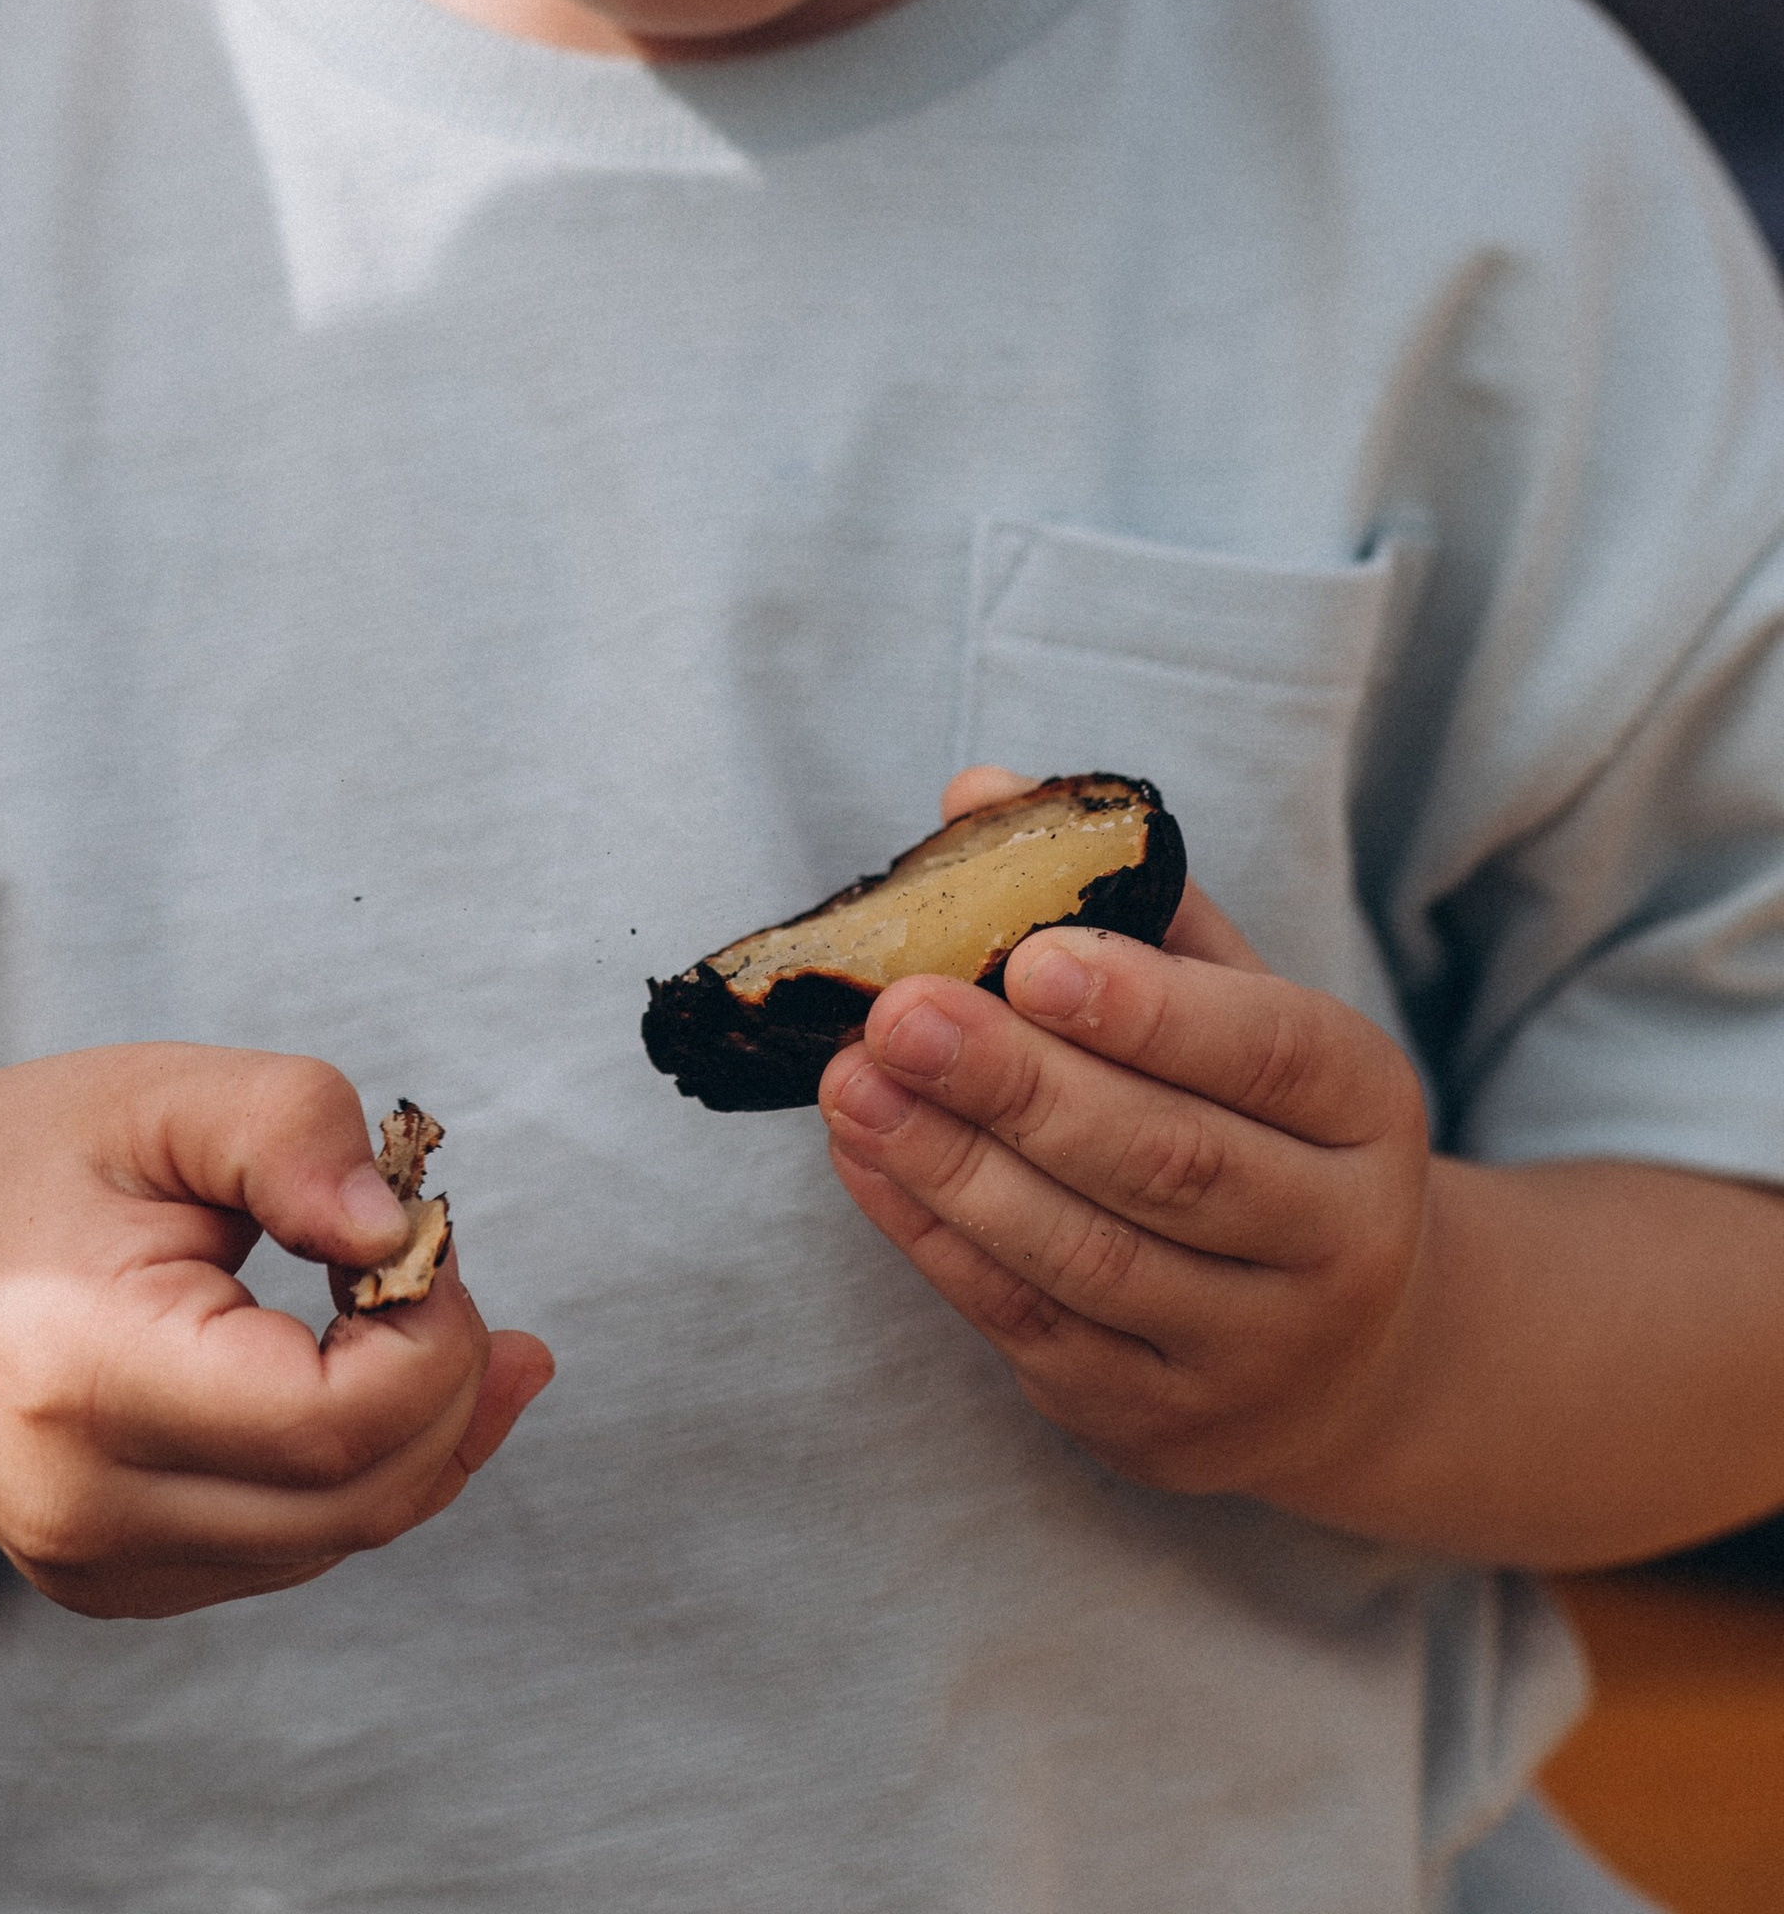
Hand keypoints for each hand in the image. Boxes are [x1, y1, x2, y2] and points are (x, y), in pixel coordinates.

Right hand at [0, 1046, 556, 1618]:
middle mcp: (84, 1509)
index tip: (422, 1233)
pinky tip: (375, 1376)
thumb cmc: (12, 1162)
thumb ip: (290, 1131)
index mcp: (85, 1376)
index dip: (432, 1336)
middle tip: (440, 1260)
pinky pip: (286, 1551)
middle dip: (448, 1383)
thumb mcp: (152, 1093)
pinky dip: (357, 1471)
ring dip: (420, 1432)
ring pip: (336, 1540)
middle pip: (355, 1499)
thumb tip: (400, 1231)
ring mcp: (91, 1569)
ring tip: (424, 1304)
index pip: (332, 1421)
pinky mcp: (108, 1586)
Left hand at [818, 768, 1429, 1515]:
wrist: (1342, 1350)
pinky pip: (1034, 1328)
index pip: (1269, 1054)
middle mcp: (1339, 1242)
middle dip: (1019, 1086)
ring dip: (952, 1168)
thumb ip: (1118, 898)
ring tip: (850, 1083)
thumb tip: (977, 793)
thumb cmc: (1255, 1124)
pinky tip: (865, 1158)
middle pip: (1168, 1163)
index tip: (1030, 961)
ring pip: (1089, 1258)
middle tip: (898, 1014)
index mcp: (1369, 1108)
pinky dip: (935, 1241)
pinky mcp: (1162, 1426)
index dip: (1150, 1010)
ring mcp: (1255, 1353)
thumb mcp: (1231, 1002)